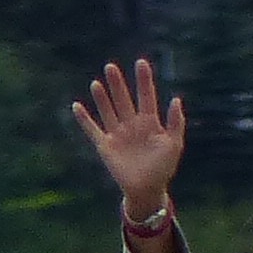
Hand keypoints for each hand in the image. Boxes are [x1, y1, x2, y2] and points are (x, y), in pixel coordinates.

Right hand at [70, 59, 185, 213]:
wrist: (148, 190)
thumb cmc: (163, 168)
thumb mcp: (174, 145)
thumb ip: (175, 123)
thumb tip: (176, 99)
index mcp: (150, 123)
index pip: (146, 96)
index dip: (144, 80)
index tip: (141, 62)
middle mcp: (132, 125)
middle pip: (123, 100)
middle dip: (118, 84)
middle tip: (111, 67)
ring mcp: (118, 134)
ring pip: (108, 111)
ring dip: (102, 97)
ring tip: (97, 82)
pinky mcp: (105, 146)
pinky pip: (92, 129)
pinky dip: (84, 119)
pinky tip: (77, 106)